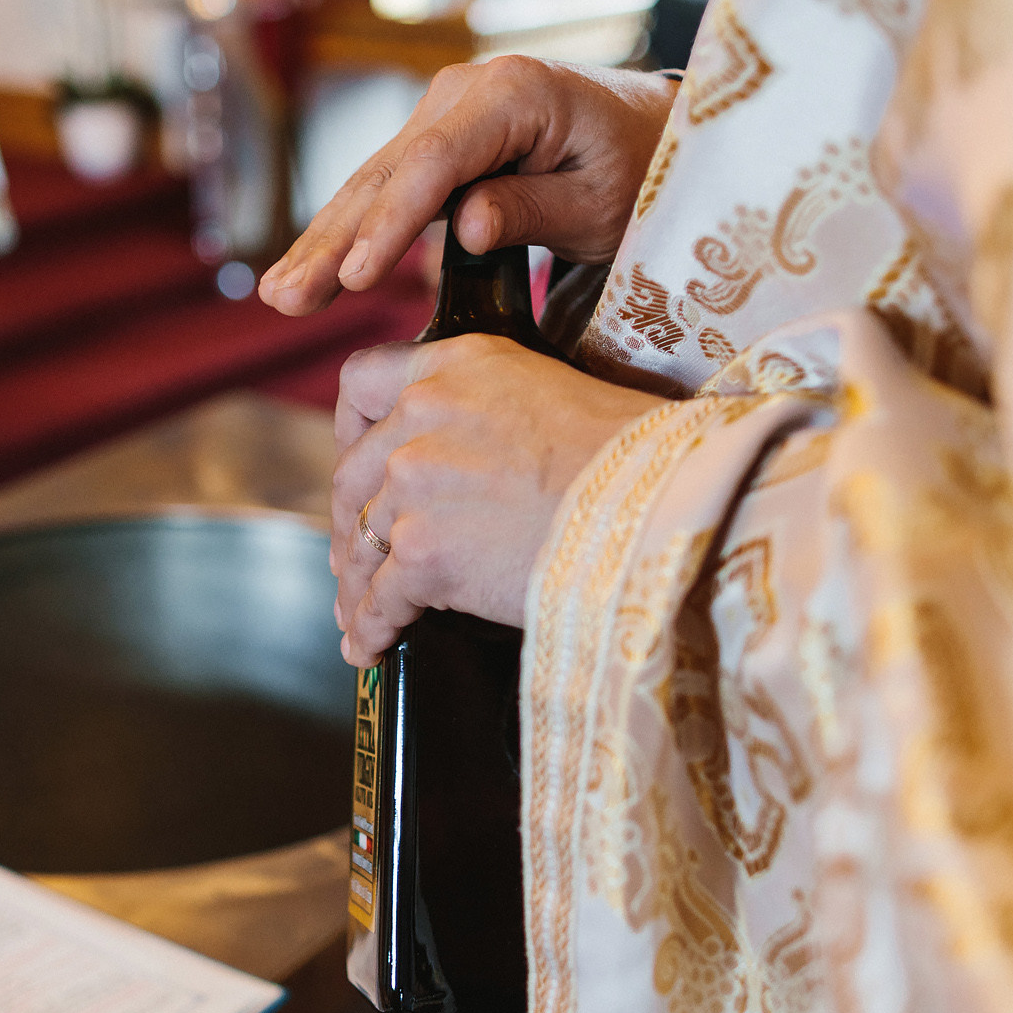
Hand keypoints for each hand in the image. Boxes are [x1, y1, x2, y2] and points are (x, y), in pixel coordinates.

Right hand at [259, 57, 676, 317]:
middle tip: (287, 299)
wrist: (651, 131)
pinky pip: (388, 189)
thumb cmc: (638, 169)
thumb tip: (464, 229)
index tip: (357, 279)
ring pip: (374, 183)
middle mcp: (466, 89)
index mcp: (513, 92)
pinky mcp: (437, 137)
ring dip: (326, 242)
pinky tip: (309, 270)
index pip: (435, 164)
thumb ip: (532, 210)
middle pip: (388, 173)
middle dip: (334, 241)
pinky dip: (350, 232)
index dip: (390, 225)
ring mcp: (445, 110)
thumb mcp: (601, 202)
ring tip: (280, 296)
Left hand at [332, 335, 659, 663]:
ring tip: (362, 613)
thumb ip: (490, 413)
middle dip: (353, 522)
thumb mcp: (552, 392)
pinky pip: (381, 599)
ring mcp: (416, 483)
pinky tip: (374, 648)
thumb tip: (477, 463)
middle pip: (353, 474)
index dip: (352, 428)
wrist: (660, 508)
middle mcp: (423, 414)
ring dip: (358, 584)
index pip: (363, 381)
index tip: (359, 459)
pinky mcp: (423, 552)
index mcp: (456, 365)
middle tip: (360, 554)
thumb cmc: (636, 459)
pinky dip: (372, 627)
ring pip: (362, 543)